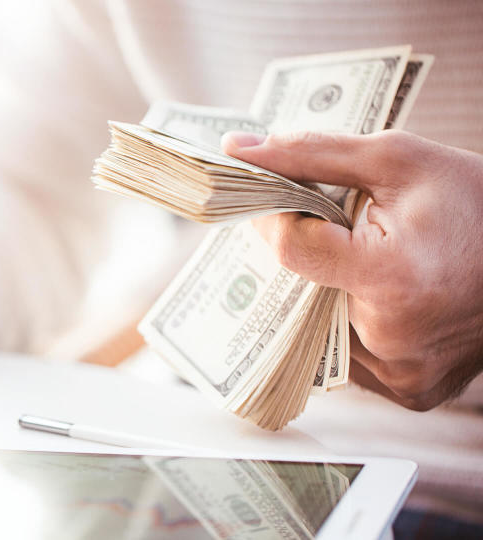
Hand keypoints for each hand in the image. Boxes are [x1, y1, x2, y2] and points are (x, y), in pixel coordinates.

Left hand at [222, 130, 482, 410]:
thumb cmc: (476, 202)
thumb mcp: (396, 159)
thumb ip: (309, 154)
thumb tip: (235, 149)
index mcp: (392, 279)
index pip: (292, 248)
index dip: (275, 217)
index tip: (276, 198)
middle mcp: (392, 339)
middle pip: (300, 292)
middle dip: (303, 256)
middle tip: (326, 229)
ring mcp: (402, 374)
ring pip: (321, 328)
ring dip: (326, 294)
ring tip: (363, 261)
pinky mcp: (411, 392)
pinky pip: (353, 358)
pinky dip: (354, 324)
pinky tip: (382, 296)